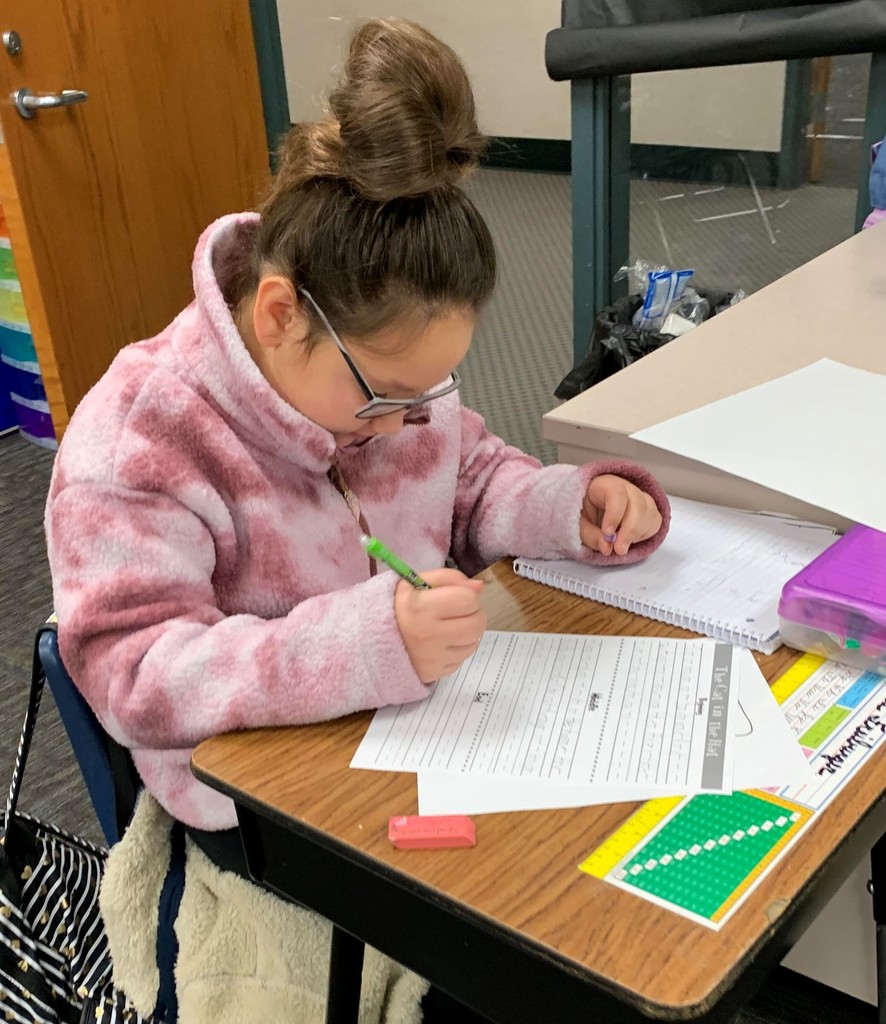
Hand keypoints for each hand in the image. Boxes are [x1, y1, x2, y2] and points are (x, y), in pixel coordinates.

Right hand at [394, 568, 486, 683]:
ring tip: (450, 627)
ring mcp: (433, 657)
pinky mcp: (435, 674)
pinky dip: (458, 649)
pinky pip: (462, 660)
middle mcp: (429, 634)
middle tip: (458, 613)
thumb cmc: (397, 607)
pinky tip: (443, 643)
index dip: (466, 595)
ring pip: (474, 643)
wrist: (372, 640)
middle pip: (477, 624)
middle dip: (473, 614)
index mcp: (422, 607)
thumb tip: (479, 587)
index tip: (455, 597)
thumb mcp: (415, 582)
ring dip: (468, 633)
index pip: (468, 599)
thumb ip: (449, 578)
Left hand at [580, 474, 661, 555]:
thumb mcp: (578, 524)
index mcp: (604, 484)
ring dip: (637, 534)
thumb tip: (608, 548)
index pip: (617, 493)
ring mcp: (640, 495)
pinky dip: (645, 534)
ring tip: (621, 544)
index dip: (615, 514)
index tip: (608, 533)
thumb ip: (590, 536)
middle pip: (638, 503)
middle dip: (629, 530)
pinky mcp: (649, 508)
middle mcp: (626, 486)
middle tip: (619, 550)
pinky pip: (655, 521)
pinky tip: (630, 538)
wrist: (592, 509)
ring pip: (649, 512)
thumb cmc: (583, 512)